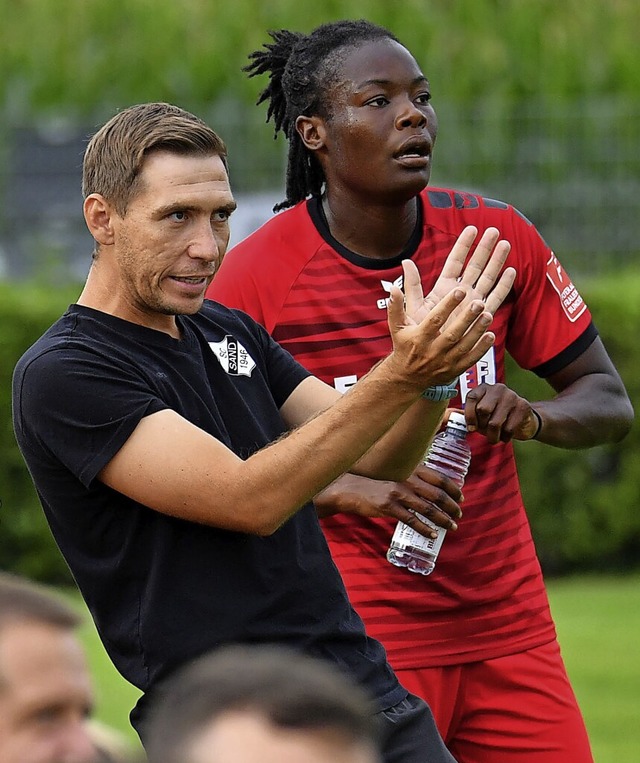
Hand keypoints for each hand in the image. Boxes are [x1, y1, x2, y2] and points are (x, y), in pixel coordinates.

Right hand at [314, 466, 462, 536]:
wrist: (353, 490)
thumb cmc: (377, 486)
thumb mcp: (397, 479)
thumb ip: (413, 483)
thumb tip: (432, 494)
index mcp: (411, 471)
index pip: (439, 478)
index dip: (452, 488)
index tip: (461, 497)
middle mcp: (407, 480)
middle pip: (437, 494)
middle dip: (452, 506)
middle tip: (459, 515)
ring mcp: (399, 494)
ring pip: (427, 508)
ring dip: (443, 519)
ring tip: (452, 527)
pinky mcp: (390, 507)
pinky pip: (412, 520)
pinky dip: (425, 528)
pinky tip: (433, 535)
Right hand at [386, 279, 495, 389]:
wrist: (407, 377)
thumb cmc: (404, 346)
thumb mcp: (397, 327)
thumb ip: (395, 306)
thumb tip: (394, 288)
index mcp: (418, 338)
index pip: (434, 320)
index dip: (447, 305)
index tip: (459, 290)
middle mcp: (432, 351)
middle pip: (452, 334)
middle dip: (466, 318)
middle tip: (479, 302)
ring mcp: (445, 362)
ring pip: (464, 346)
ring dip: (477, 331)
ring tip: (488, 315)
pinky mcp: (454, 370)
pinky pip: (470, 359)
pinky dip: (481, 349)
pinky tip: (491, 335)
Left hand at [404, 225, 514, 324]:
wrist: (426, 356)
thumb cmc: (417, 332)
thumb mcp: (412, 307)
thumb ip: (411, 285)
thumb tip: (406, 262)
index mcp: (443, 288)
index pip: (455, 262)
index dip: (463, 245)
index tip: (472, 228)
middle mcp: (460, 293)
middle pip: (474, 266)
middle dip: (484, 248)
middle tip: (494, 230)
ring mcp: (471, 304)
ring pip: (487, 279)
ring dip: (497, 262)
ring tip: (505, 244)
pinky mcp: (480, 317)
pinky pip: (494, 299)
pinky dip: (503, 286)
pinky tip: (511, 272)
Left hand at [464, 383, 539, 443]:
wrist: (524, 420)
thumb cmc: (497, 417)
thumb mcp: (482, 414)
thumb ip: (469, 415)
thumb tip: (451, 418)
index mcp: (484, 388)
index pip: (472, 397)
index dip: (469, 415)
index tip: (471, 428)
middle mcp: (498, 388)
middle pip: (483, 410)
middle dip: (482, 426)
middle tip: (486, 431)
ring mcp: (512, 396)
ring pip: (495, 422)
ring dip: (493, 436)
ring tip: (494, 437)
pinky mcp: (523, 406)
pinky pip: (509, 428)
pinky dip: (505, 437)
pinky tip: (506, 435)